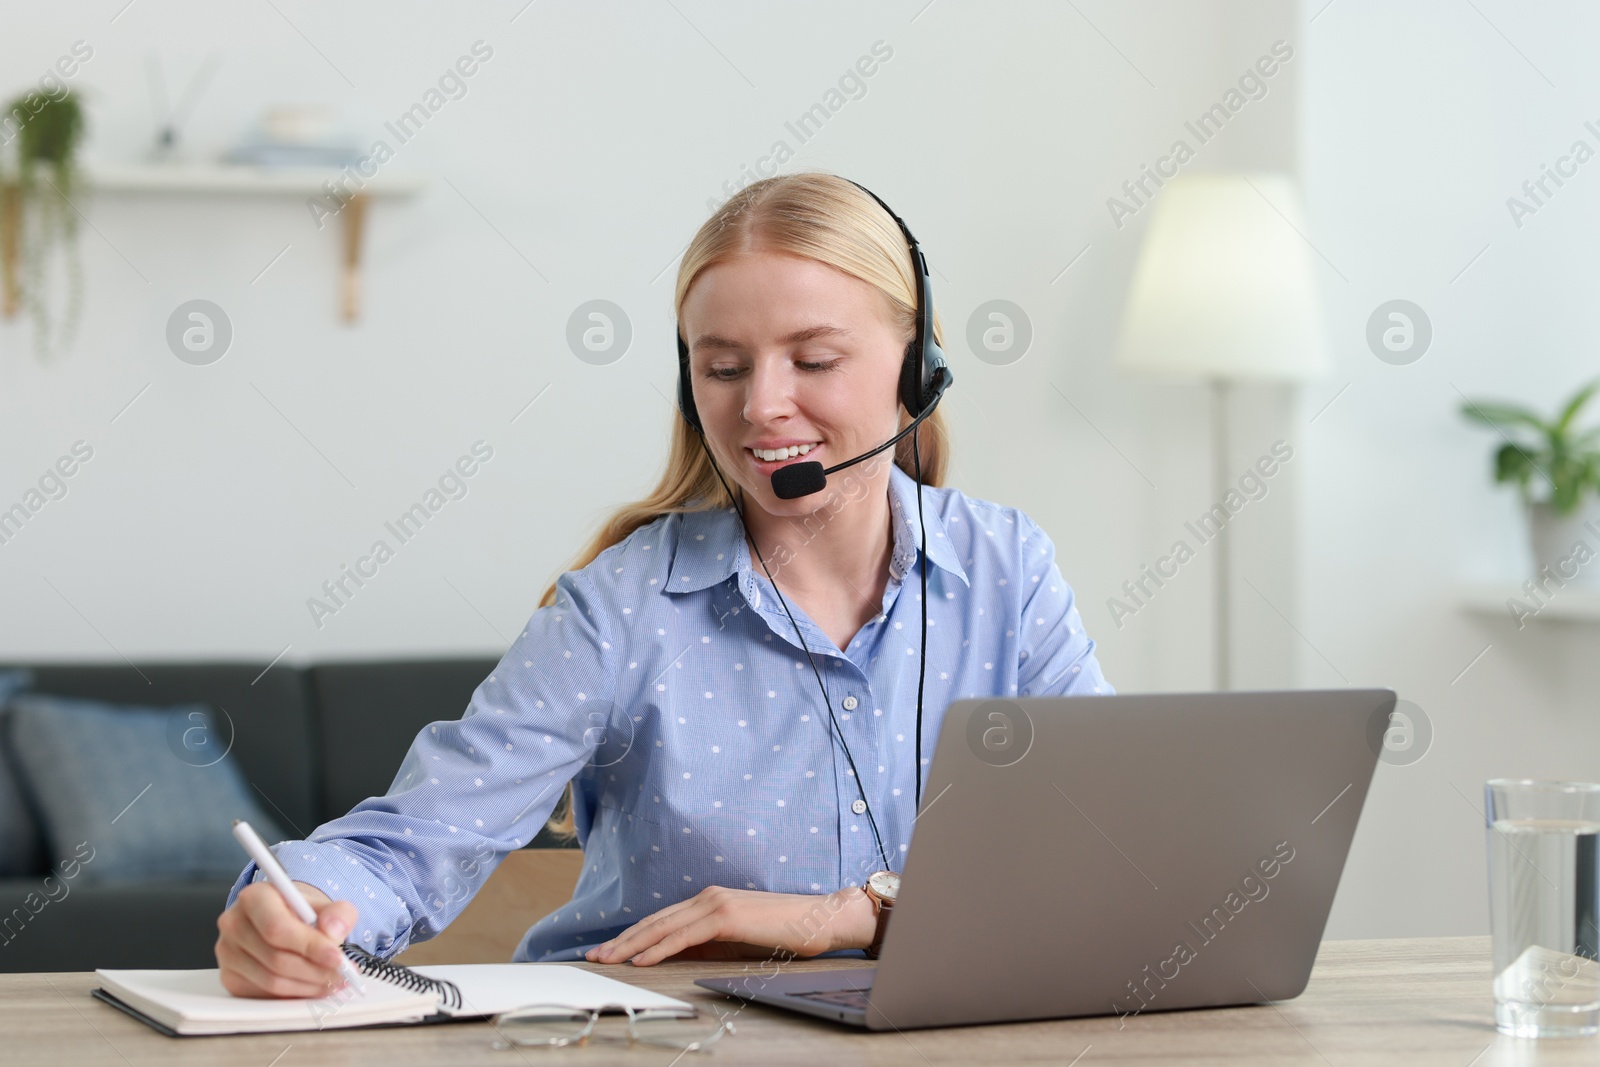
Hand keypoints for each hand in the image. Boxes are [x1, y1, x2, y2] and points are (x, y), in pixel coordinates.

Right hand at [216, 880, 358, 997]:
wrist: (284, 920)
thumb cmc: (303, 913)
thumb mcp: (326, 905)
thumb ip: (338, 914)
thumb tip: (334, 931)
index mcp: (254, 897)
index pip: (278, 928)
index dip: (310, 946)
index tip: (337, 957)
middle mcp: (234, 923)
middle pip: (276, 959)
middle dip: (315, 971)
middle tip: (342, 975)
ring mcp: (227, 953)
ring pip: (271, 981)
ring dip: (308, 986)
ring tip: (333, 981)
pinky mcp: (230, 977)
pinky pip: (264, 994)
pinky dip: (295, 994)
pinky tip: (314, 986)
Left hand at [584, 884, 876, 966]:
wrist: (823, 919)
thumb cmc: (787, 932)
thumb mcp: (738, 942)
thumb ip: (709, 945)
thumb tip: (679, 957)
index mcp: (710, 901)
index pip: (662, 920)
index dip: (633, 936)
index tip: (610, 951)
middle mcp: (708, 897)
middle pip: (655, 922)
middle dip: (622, 941)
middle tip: (595, 956)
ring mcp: (716, 903)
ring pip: (663, 927)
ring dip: (631, 945)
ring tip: (608, 960)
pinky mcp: (726, 915)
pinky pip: (684, 936)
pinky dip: (659, 948)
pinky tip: (641, 960)